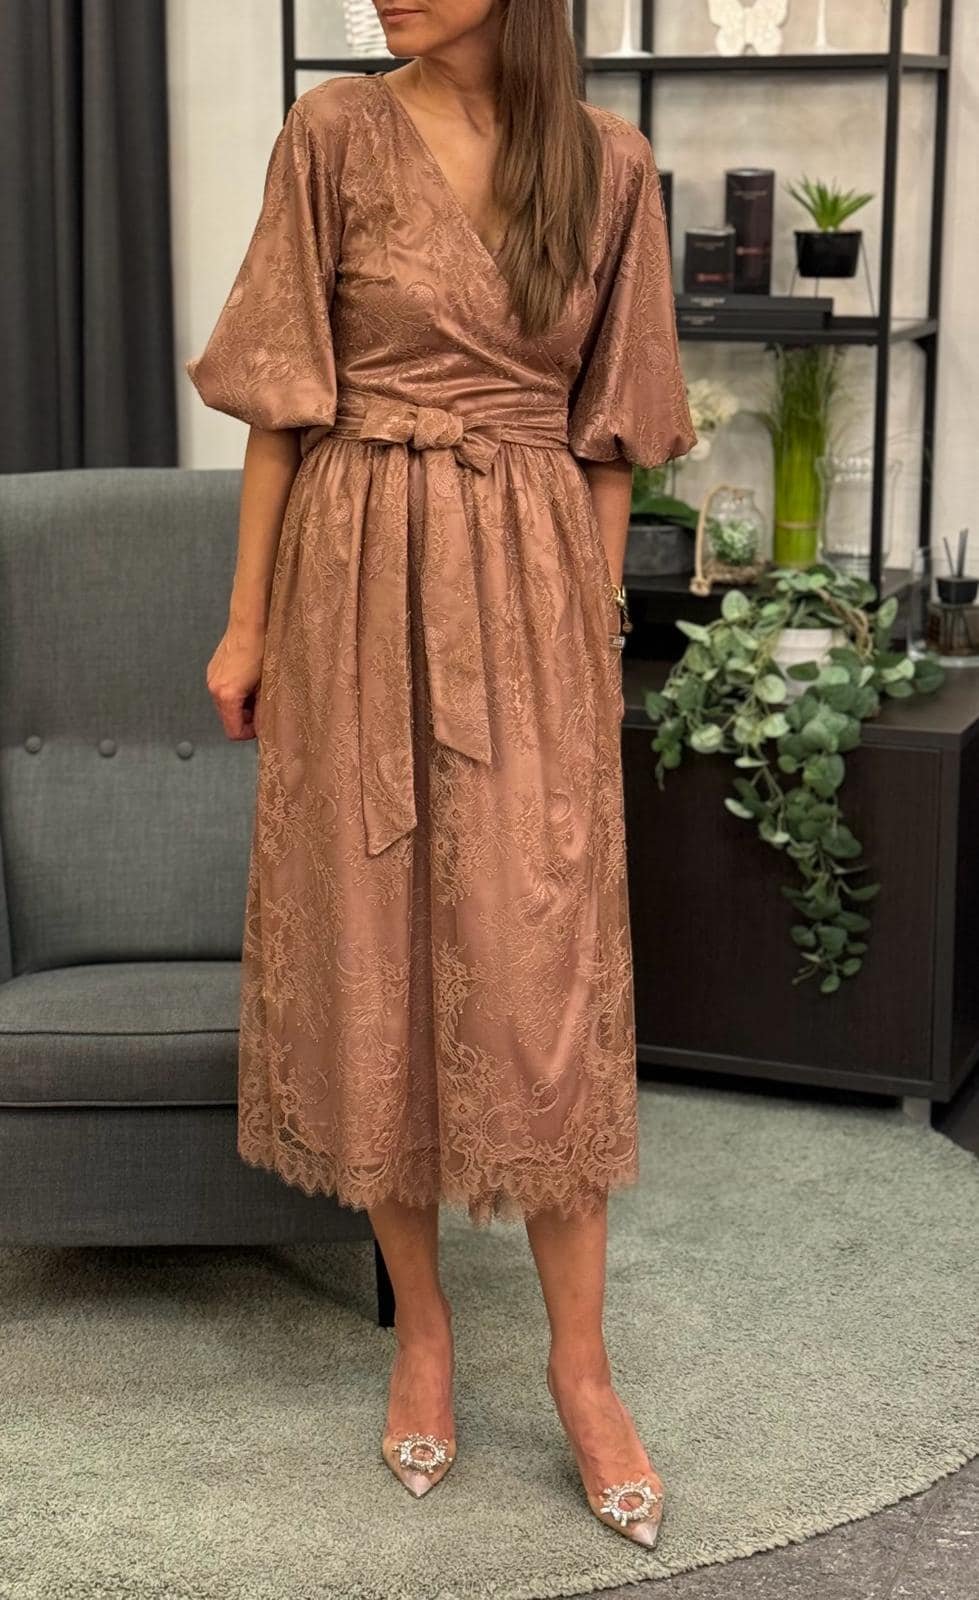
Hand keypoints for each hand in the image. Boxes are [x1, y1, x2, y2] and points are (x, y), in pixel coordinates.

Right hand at [206, 621, 265, 740]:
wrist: (249, 623)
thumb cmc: (261, 650)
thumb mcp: (266, 685)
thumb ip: (262, 709)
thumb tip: (262, 722)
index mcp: (226, 695)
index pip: (233, 731)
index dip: (249, 733)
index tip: (261, 726)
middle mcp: (214, 688)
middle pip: (227, 719)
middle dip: (245, 718)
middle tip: (262, 707)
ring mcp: (211, 678)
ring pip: (225, 705)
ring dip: (240, 705)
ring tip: (257, 691)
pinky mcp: (213, 669)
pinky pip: (223, 690)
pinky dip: (235, 692)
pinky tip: (248, 680)